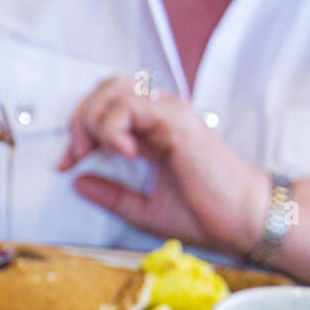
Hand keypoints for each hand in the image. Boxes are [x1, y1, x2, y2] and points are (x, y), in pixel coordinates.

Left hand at [59, 77, 269, 254]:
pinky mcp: (176, 119)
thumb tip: (77, 182)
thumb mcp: (143, 210)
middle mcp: (161, 115)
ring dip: (92, 118)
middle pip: (105, 89)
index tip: (67, 163)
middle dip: (80, 118)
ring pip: (114, 90)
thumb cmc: (207, 214)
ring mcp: (169, 113)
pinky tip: (121, 153)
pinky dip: (114, 126)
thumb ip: (111, 195)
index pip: (107, 110)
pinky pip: (130, 105)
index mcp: (154, 132)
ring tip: (93, 150)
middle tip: (76, 153)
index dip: (79, 131)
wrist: (243, 220)